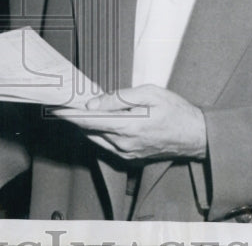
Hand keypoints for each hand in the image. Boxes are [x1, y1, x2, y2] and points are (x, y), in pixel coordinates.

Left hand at [52, 85, 206, 160]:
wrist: (195, 136)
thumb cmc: (175, 110)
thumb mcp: (149, 93)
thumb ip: (119, 98)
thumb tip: (94, 104)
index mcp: (128, 127)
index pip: (90, 121)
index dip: (71, 114)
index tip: (56, 107)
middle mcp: (124, 145)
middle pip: (90, 131)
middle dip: (76, 117)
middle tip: (66, 102)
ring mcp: (127, 154)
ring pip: (97, 138)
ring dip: (87, 125)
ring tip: (79, 108)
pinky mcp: (130, 158)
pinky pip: (107, 145)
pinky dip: (99, 132)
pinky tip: (97, 120)